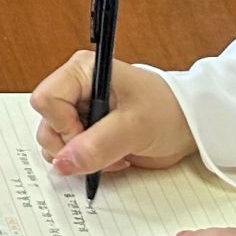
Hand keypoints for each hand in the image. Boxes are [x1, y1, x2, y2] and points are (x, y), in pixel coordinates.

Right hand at [31, 50, 194, 179]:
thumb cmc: (168, 111)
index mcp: (82, 72)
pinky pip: (69, 153)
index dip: (63, 126)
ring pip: (54, 142)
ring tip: (112, 156)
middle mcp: (75, 89)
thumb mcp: (134, 126)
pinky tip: (112, 160)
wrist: (189, 125)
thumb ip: (98, 145)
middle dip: (71, 147)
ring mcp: (80, 112)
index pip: (46, 100)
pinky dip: (86, 163)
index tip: (89, 137)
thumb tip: (63, 163)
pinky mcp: (87, 132)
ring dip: (80, 158)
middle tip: (103, 152)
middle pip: (47, 124)